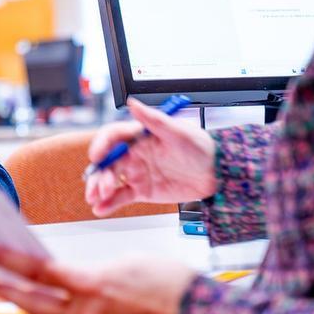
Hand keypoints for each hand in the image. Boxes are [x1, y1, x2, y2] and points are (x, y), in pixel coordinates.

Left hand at [0, 244, 195, 313]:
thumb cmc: (175, 286)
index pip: (37, 270)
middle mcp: (89, 313)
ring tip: (29, 291)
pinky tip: (78, 302)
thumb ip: (101, 267)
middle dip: (11, 292)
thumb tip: (88, 276)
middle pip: (37, 304)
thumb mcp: (133, 260)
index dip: (6, 260)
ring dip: (41, 304)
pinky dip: (75, 312)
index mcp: (91, 285)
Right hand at [85, 99, 216, 215]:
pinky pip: (122, 196)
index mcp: (139, 136)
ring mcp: (137, 172)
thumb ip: (154, 120)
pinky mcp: (142, 190)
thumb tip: (133, 104)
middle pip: (107, 162)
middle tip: (101, 187)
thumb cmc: (201, 147)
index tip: (96, 157)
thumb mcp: (179, 132)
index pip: (112, 137)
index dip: (101, 145)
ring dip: (100, 189)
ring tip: (97, 199)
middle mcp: (134, 153)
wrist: (216, 174)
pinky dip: (109, 203)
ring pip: (110, 180)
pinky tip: (101, 209)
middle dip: (99, 174)